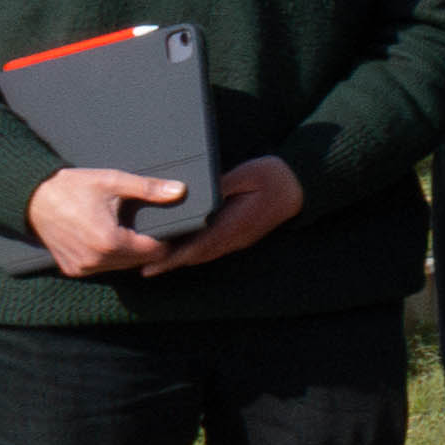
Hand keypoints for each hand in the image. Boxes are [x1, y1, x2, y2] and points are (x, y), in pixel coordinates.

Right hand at [25, 163, 195, 276]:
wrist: (33, 197)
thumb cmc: (73, 187)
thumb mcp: (113, 182)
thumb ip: (148, 188)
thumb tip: (180, 190)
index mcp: (109, 241)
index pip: (153, 252)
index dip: (165, 241)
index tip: (169, 230)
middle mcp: (95, 260)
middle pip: (138, 261)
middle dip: (149, 248)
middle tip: (153, 230)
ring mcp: (82, 267)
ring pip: (121, 266)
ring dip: (129, 254)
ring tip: (134, 234)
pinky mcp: (72, 269)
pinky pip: (101, 268)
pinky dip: (109, 258)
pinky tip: (111, 241)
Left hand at [147, 155, 304, 269]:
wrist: (299, 187)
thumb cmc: (273, 177)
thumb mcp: (245, 174)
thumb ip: (218, 185)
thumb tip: (193, 192)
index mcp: (235, 224)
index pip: (199, 245)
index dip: (174, 256)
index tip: (153, 264)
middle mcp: (235, 237)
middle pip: (198, 255)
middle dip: (171, 263)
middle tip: (145, 270)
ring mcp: (239, 239)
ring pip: (205, 254)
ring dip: (181, 261)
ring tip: (156, 264)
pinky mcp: (240, 235)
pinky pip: (213, 248)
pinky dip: (194, 253)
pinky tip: (181, 251)